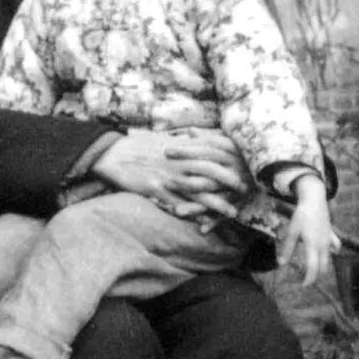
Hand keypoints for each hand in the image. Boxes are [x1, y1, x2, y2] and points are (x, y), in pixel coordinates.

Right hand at [92, 129, 247, 215]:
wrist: (113, 153)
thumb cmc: (140, 145)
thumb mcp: (165, 137)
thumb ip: (185, 139)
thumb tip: (202, 136)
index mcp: (182, 147)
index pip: (213, 152)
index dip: (231, 161)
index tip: (245, 167)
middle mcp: (178, 161)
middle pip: (211, 171)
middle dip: (231, 182)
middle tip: (244, 191)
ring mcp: (167, 176)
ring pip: (198, 191)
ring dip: (217, 203)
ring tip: (233, 212)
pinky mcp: (155, 190)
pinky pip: (178, 204)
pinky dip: (192, 214)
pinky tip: (204, 222)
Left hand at [279, 174, 339, 285]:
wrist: (314, 200)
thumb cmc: (301, 216)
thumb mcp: (291, 232)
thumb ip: (287, 249)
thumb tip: (280, 264)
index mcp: (312, 245)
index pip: (313, 268)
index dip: (309, 279)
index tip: (303, 286)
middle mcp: (323, 245)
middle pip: (322, 267)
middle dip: (315, 276)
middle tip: (306, 280)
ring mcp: (329, 240)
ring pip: (329, 259)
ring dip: (322, 266)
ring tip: (313, 269)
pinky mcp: (331, 234)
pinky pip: (335, 247)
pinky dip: (332, 252)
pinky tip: (328, 253)